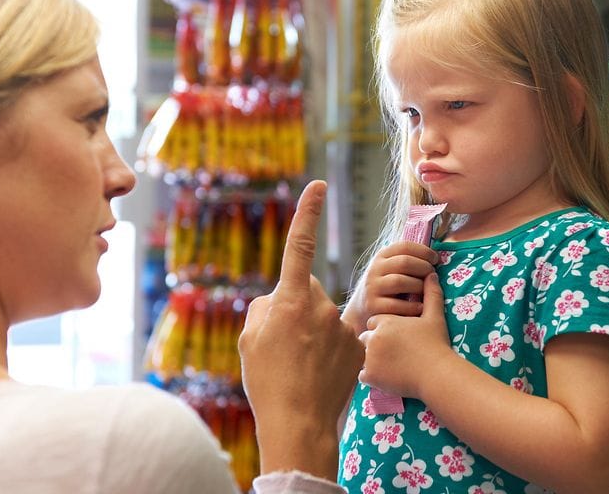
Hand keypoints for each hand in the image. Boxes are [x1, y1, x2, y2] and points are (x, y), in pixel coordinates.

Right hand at [238, 180, 364, 479]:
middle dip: (296, 307)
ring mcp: (343, 326)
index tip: (318, 185)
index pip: (300, 245)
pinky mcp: (359, 344)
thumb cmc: (267, 381)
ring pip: (323, 317)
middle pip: (306, 292)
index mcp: (290, 300)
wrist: (299, 423)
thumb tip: (279, 300)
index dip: (308, 213)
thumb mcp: (250, 340)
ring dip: (312, 332)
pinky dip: (331, 350)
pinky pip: (340, 337)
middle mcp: (321, 306)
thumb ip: (264, 308)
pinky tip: (320, 373)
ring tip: (300, 366)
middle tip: (283, 344)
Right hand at [344, 241, 438, 334]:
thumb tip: (436, 256)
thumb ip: (408, 261)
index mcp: (382, 256)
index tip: (435, 259)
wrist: (363, 310)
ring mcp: (372, 288)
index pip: (404, 246)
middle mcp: (375, 269)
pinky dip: (413, 306)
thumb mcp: (392, 270)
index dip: (424, 251)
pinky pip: (397, 305)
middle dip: (424, 268)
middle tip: (433, 276)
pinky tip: (421, 307)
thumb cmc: (388, 288)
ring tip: (426, 291)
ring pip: (400, 281)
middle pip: (404, 262)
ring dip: (419, 286)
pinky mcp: (373, 306)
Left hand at [358, 274, 456, 398]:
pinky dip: (371, 376)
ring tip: (389, 365)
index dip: (384, 328)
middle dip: (375, 343)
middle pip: (366, 338)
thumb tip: (431, 274)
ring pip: (362, 356)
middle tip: (392, 352)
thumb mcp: (434, 316)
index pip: (375, 321)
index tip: (396, 336)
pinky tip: (385, 376)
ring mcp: (369, 357)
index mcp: (385, 321)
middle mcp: (373, 337)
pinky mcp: (370, 375)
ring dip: (371, 359)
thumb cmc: (436, 344)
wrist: (436, 372)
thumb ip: (431, 294)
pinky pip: (362, 374)